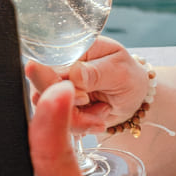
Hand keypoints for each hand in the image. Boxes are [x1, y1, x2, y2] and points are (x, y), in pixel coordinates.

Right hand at [24, 36, 148, 134]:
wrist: (132, 98)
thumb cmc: (128, 78)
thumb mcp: (119, 72)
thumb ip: (96, 73)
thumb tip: (74, 73)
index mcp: (73, 48)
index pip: (48, 64)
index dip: (59, 86)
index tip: (84, 98)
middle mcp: (60, 66)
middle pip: (44, 90)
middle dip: (70, 108)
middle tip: (95, 112)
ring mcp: (57, 88)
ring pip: (51, 110)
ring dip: (78, 120)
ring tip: (101, 114)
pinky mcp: (60, 106)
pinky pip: (60, 122)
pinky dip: (80, 126)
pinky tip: (97, 120)